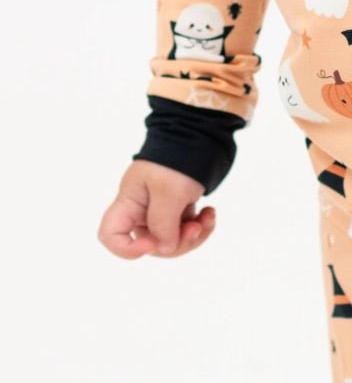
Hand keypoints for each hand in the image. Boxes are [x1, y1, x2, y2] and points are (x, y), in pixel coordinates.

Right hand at [97, 160, 215, 259]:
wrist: (201, 133)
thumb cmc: (179, 159)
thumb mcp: (169, 192)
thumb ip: (163, 225)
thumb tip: (164, 249)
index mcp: (130, 202)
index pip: (110, 235)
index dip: (127, 249)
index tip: (153, 244)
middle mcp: (142, 208)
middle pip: (150, 243)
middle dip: (176, 243)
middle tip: (195, 228)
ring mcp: (162, 207)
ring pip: (172, 239)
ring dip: (192, 235)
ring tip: (207, 218)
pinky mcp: (180, 205)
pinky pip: (186, 227)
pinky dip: (200, 225)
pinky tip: (210, 212)